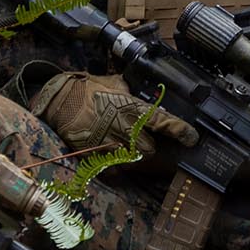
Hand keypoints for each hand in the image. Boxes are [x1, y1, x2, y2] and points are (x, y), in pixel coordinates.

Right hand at [32, 72, 199, 154]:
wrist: (58, 102)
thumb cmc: (85, 89)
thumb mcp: (112, 83)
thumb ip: (130, 91)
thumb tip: (141, 93)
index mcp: (130, 107)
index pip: (163, 122)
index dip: (180, 131)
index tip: (191, 138)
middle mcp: (123, 127)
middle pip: (150, 149)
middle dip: (149, 147)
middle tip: (143, 140)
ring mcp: (109, 143)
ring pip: (133, 159)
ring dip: (132, 155)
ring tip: (124, 146)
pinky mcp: (95, 154)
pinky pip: (113, 166)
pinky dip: (114, 163)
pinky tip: (109, 153)